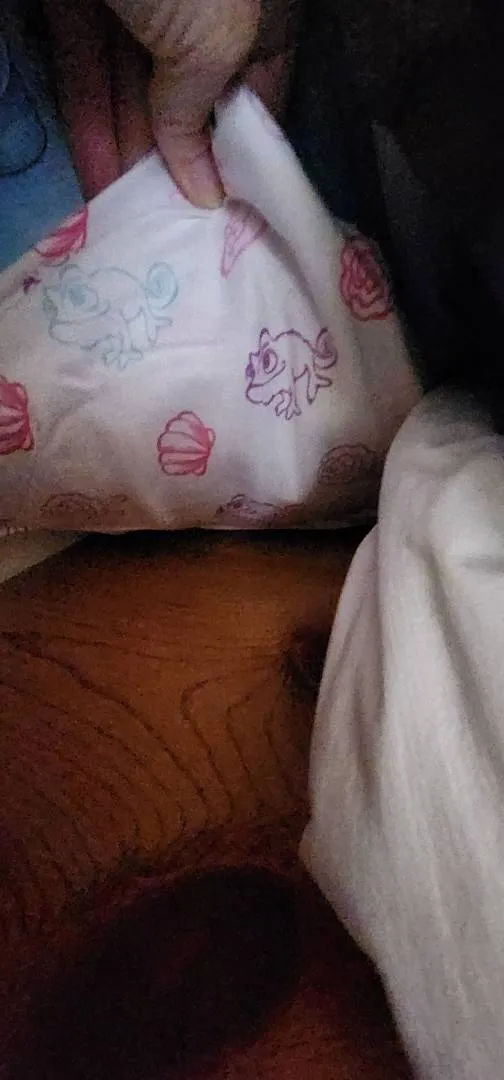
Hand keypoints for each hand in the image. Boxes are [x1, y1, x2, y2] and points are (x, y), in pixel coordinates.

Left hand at [43, 0, 297, 205]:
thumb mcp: (217, 42)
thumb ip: (202, 115)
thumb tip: (205, 191)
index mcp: (261, 3)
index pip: (262, 83)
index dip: (245, 146)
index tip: (230, 204)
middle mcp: (204, 0)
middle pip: (190, 92)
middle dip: (179, 160)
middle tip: (172, 224)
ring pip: (132, 84)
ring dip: (129, 154)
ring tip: (130, 220)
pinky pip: (85, 63)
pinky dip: (90, 121)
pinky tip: (98, 181)